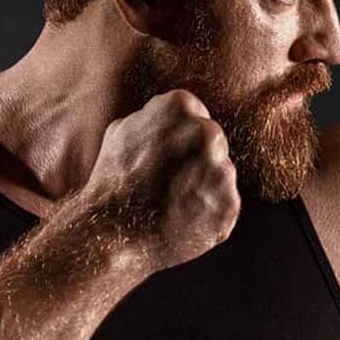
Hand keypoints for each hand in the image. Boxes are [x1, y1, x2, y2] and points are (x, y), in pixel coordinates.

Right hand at [83, 89, 240, 270]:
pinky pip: (225, 205)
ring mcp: (221, 170)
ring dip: (205, 188)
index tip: (163, 160)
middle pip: (214, 144)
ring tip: (172, 204)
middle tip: (168, 184)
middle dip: (197, 162)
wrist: (111, 233)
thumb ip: (157, 117)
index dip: (180, 142)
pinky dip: (210, 215)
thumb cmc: (112, 182)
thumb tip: (176, 114)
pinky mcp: (229, 205)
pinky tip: (183, 221)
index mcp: (181, 106)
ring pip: (221, 175)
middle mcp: (207, 133)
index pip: (197, 117)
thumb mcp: (123, 131)